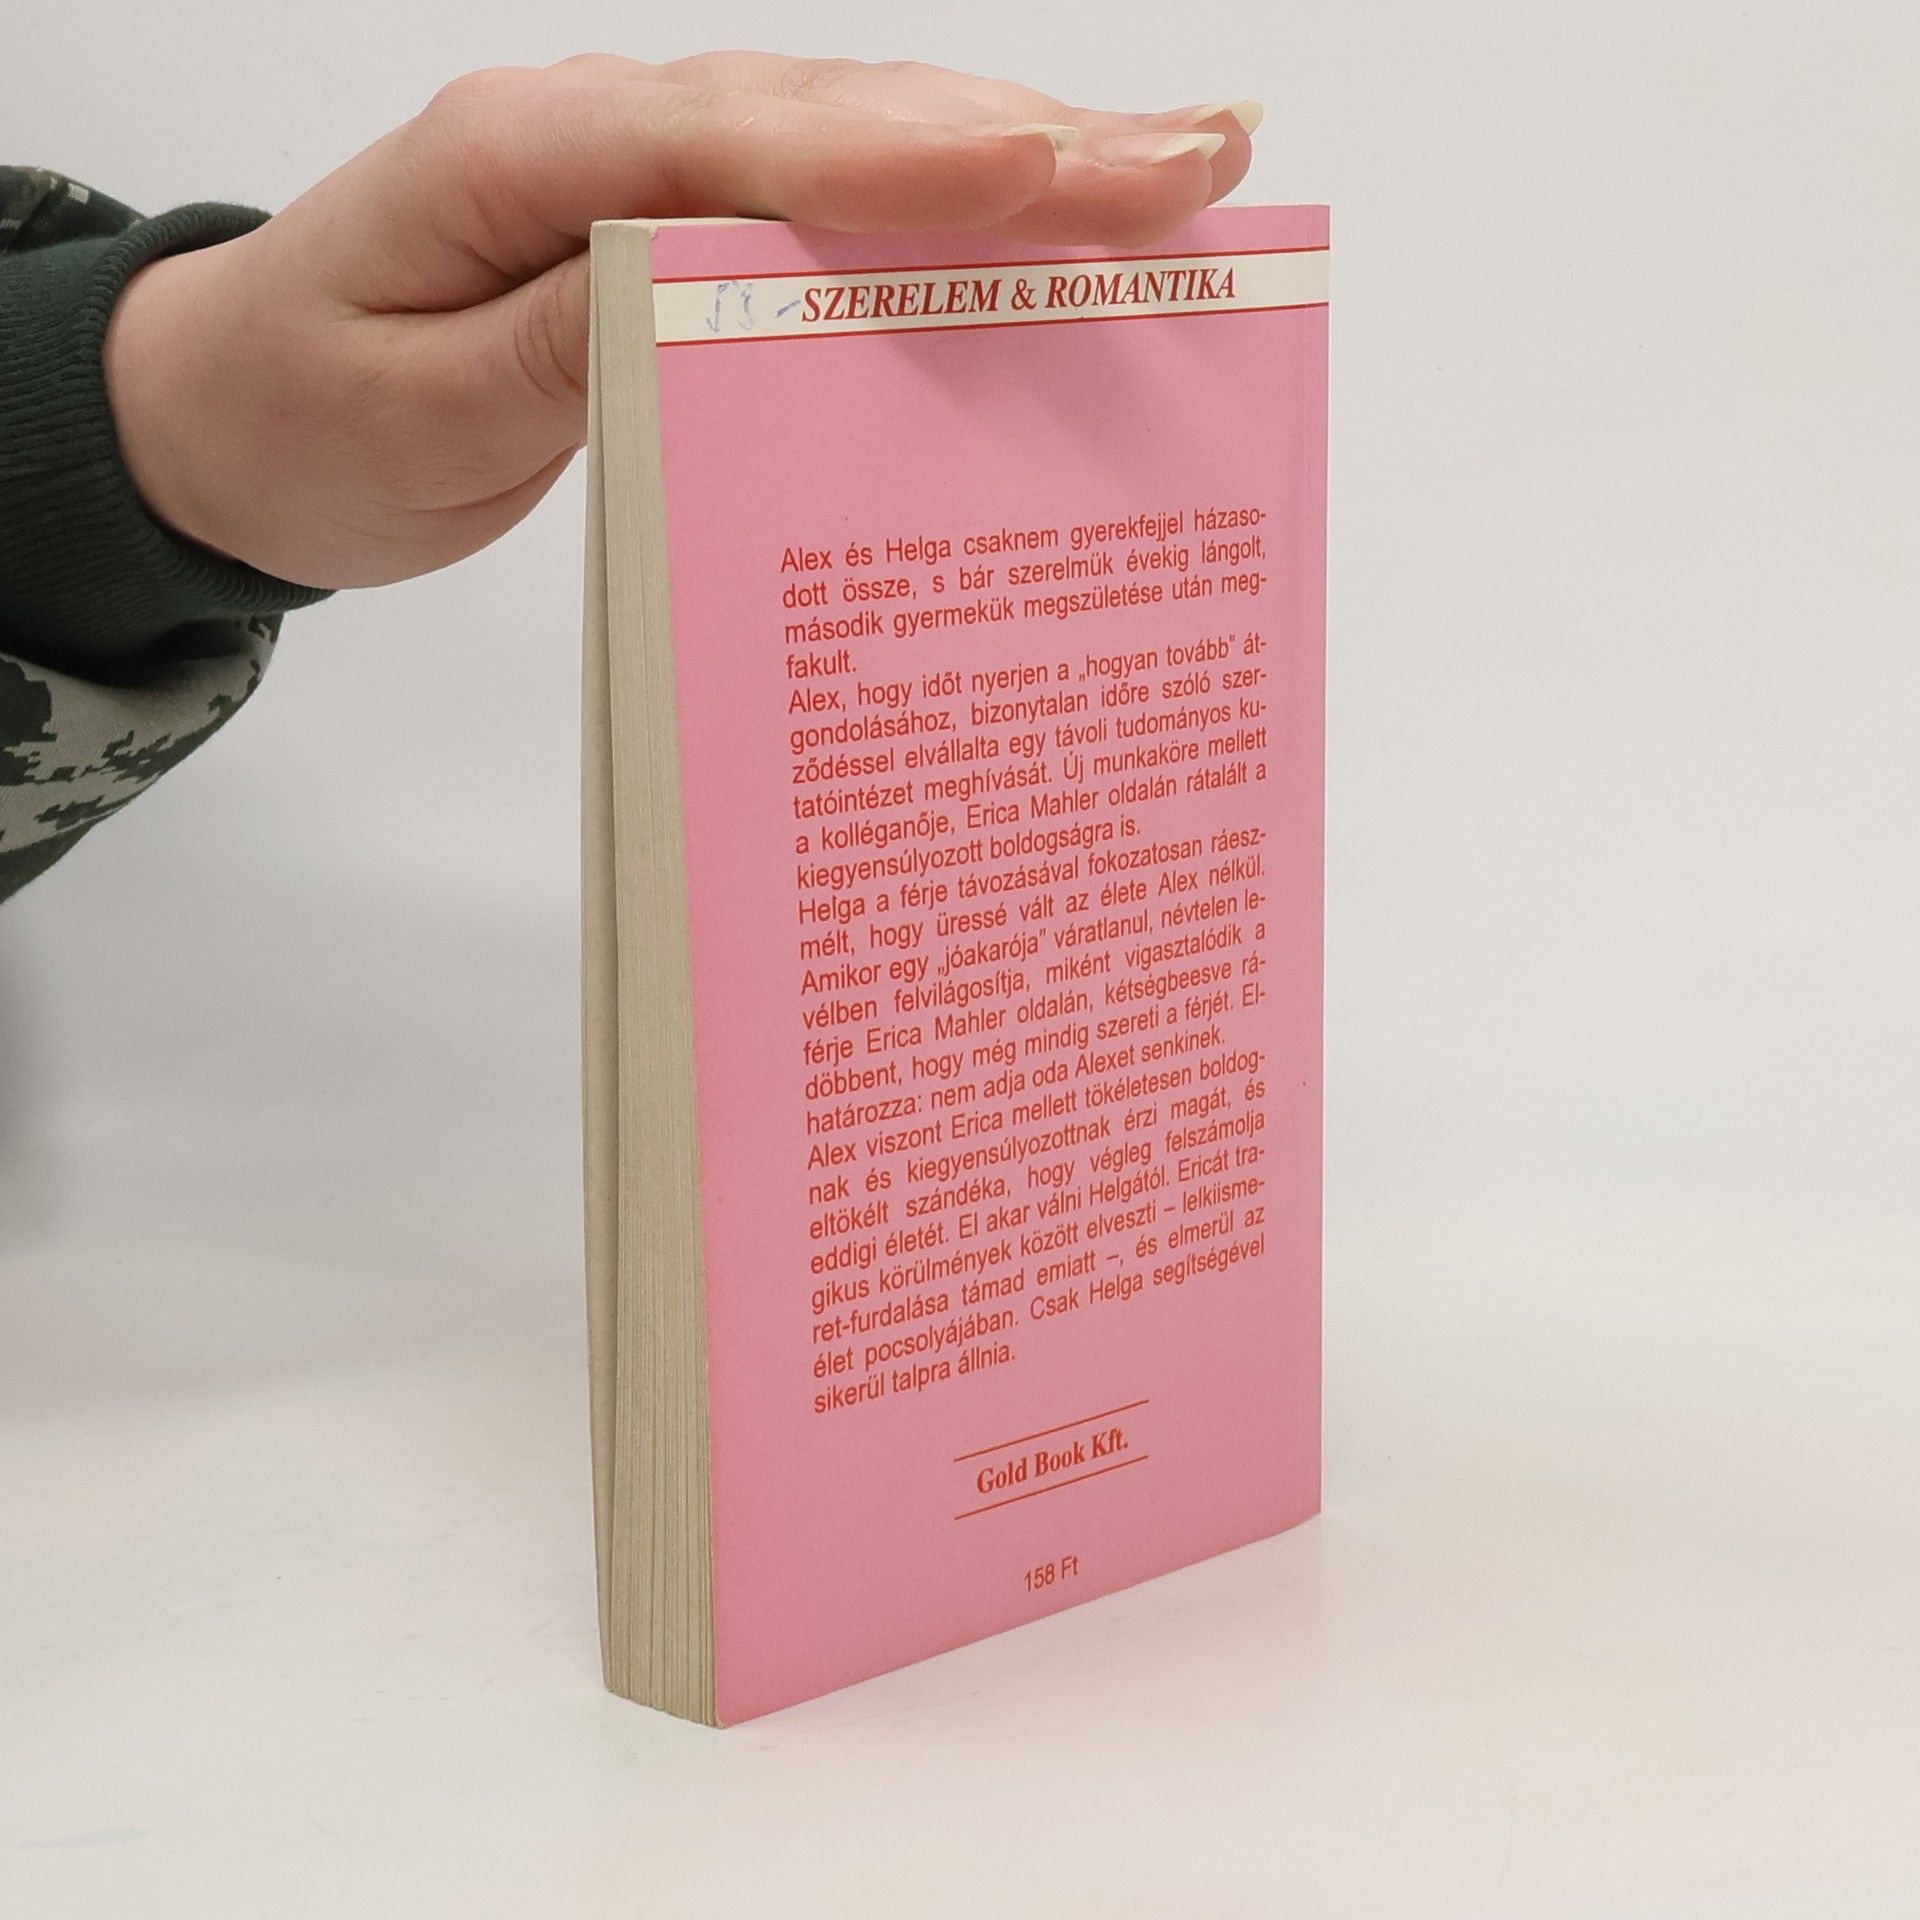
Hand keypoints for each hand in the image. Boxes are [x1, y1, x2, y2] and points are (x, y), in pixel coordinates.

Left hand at [102, 54, 1258, 589]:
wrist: (234, 414)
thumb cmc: (310, 414)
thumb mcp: (414, 412)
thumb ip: (561, 338)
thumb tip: (718, 284)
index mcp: (522, 160)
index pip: (733, 142)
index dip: (896, 155)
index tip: (1043, 164)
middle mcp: (603, 137)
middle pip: (836, 122)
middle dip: (1025, 139)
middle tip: (1199, 157)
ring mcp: (648, 175)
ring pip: (857, 147)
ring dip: (1020, 153)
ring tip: (1180, 166)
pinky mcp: (678, 232)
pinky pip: (830, 209)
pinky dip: (948, 208)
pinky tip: (1052, 213)